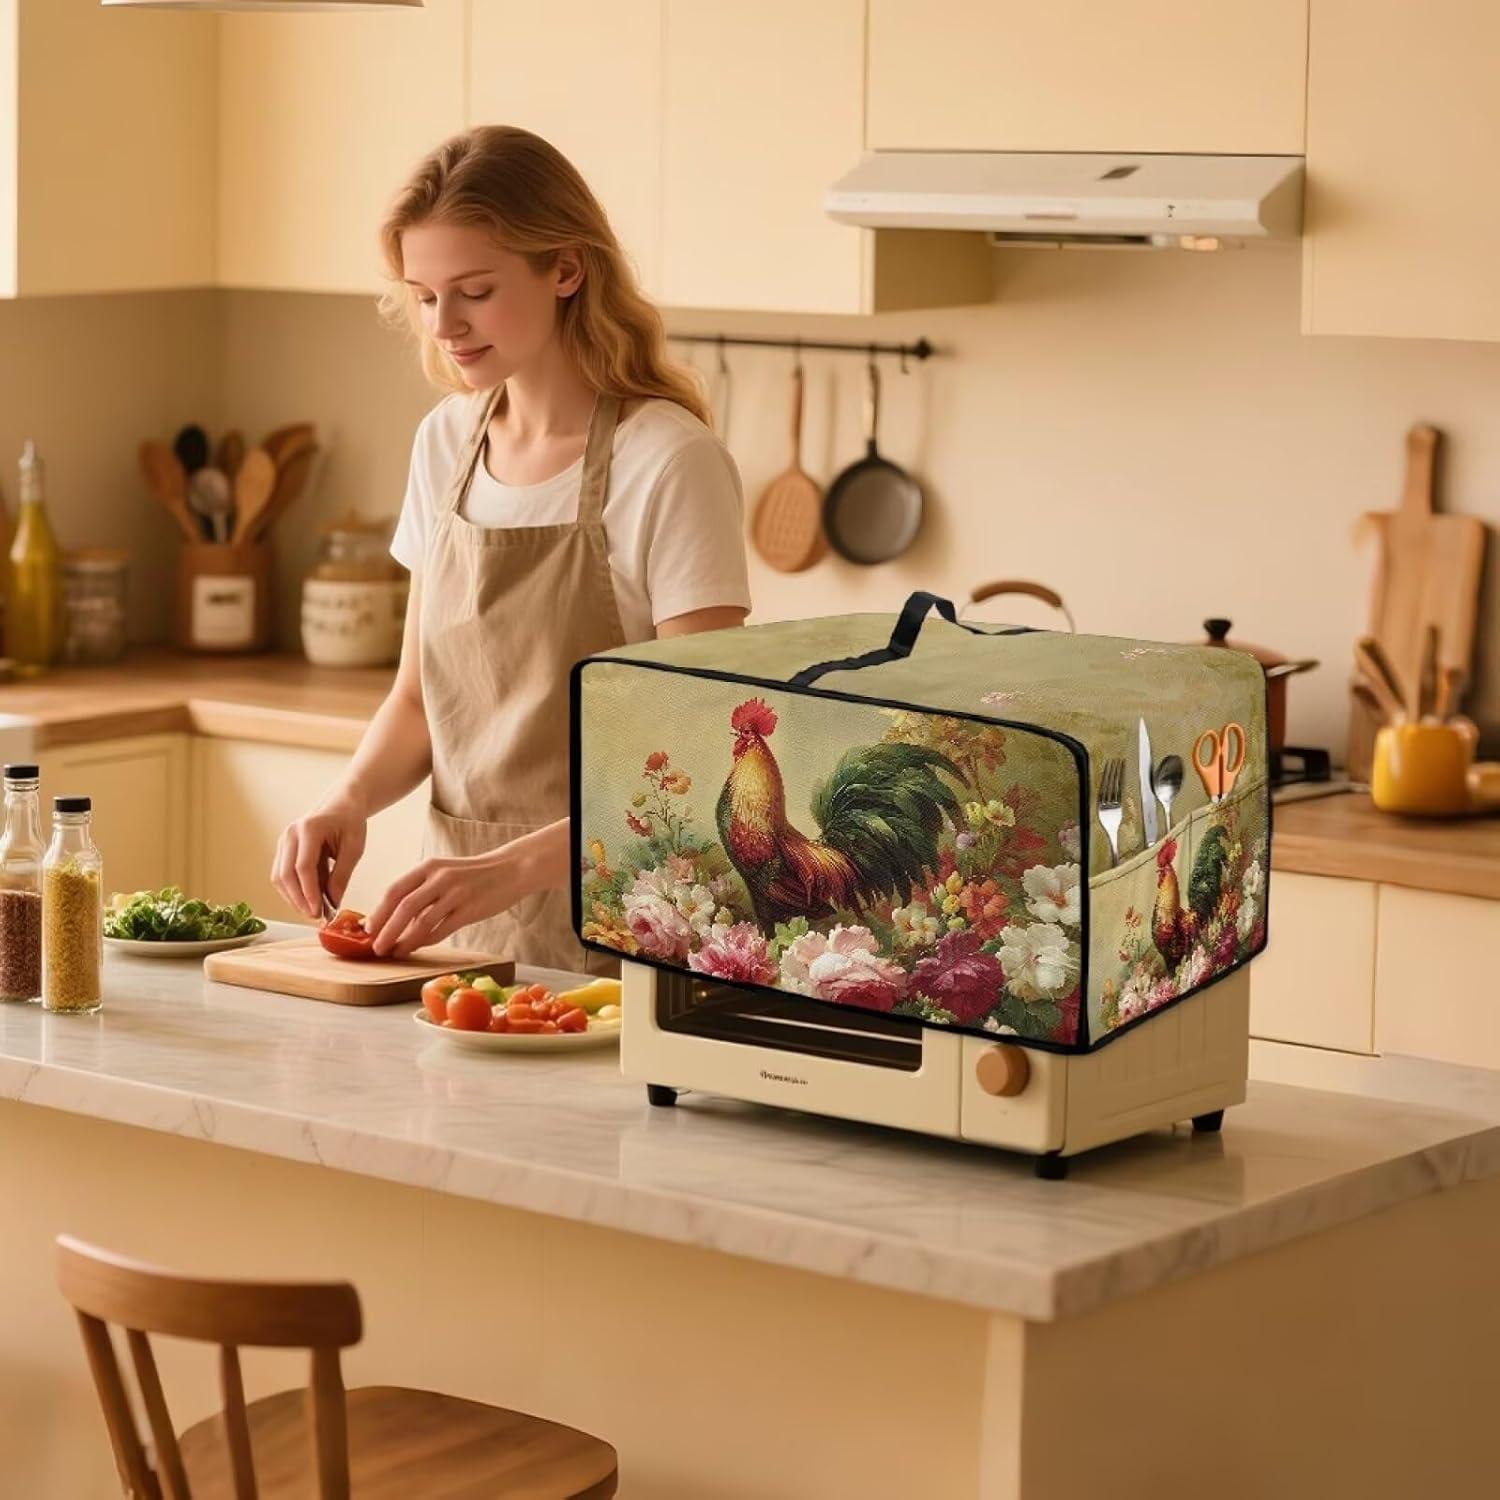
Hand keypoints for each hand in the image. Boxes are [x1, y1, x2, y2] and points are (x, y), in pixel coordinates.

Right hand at [271, 799, 367, 919]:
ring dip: (294, 898)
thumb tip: (332, 903)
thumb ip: (342, 874)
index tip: (319, 911)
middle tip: (316, 917)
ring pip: (279, 877)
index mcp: (309, 828)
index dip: (309, 892)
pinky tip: (309, 900)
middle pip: (285, 874)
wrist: (341, 804)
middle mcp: (290, 834)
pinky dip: (293, 890)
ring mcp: (283, 842)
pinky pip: (282, 875)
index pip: (303, 866)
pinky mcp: (282, 850)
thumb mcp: (354, 847)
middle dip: (299, 900)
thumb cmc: (350, 823)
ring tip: (314, 911)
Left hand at [365, 847, 532, 957]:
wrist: (510, 869)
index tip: (367, 929)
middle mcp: (440, 878)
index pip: (395, 890)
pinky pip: (441, 930)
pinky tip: (416, 948)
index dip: (379, 911)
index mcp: (429, 867)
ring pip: (421, 922)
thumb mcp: (444, 873)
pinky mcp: (469, 910)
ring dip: (403, 940)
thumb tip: (393, 916)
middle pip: (404, 907)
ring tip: (393, 952)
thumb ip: (421, 890)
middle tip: (375, 947)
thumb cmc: (472, 875)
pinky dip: (425, 942)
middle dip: (386, 930)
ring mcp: (456, 894)